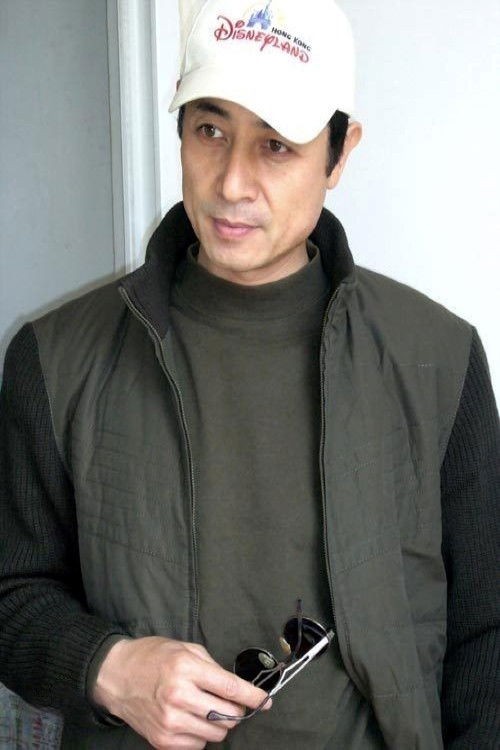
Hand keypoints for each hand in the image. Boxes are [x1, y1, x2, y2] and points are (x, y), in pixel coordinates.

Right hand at [92, 636, 270, 748]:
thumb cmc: (153, 657)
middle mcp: (179, 696)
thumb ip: (212, 667)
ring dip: (219, 724)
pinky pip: (198, 745)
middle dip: (236, 710)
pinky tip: (192, 719)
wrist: (116, 676)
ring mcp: (170, 722)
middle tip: (231, 702)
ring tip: (207, 709)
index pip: (231, 688)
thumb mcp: (185, 648)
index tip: (266, 701)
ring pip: (216, 734)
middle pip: (227, 715)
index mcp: (186, 668)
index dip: (253, 697)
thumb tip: (236, 688)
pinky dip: (201, 734)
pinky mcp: (163, 740)